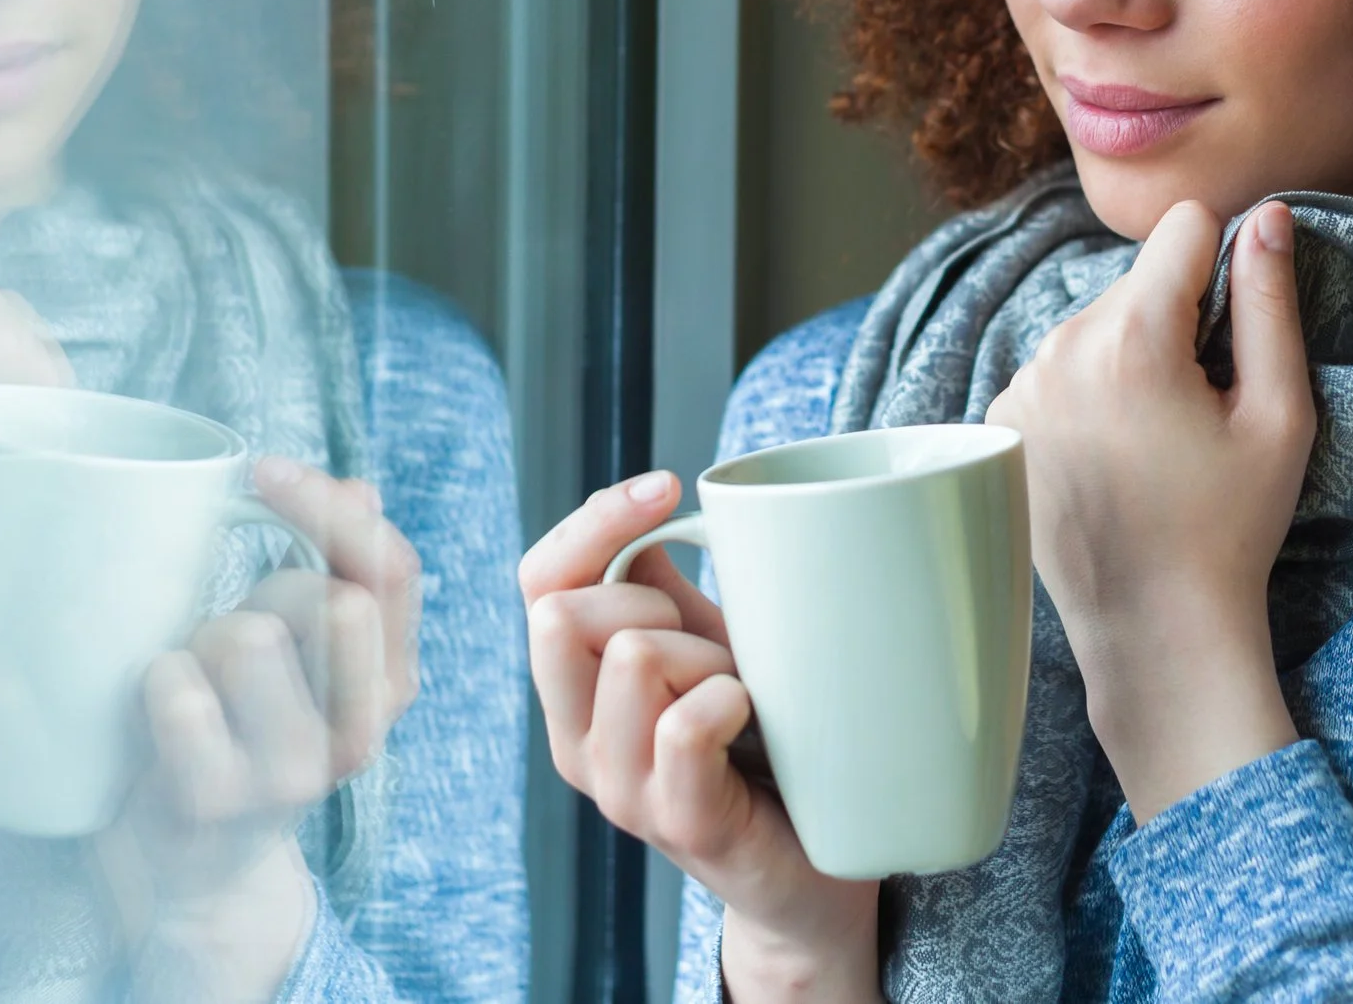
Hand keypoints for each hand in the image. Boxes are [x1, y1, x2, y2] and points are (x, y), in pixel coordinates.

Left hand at [97, 458, 422, 1003]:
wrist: (191, 873)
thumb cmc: (236, 729)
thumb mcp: (298, 649)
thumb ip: (332, 572)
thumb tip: (362, 488)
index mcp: (391, 684)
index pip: (392, 568)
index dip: (331, 506)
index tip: (263, 471)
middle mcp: (361, 733)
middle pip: (332, 598)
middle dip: (265, 586)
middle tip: (228, 622)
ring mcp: (292, 773)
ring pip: (251, 635)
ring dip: (202, 636)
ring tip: (191, 677)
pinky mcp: (217, 799)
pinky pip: (179, 691)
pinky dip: (154, 683)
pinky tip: (153, 717)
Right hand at [522, 474, 880, 1003]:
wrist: (815, 865)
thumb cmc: (761, 742)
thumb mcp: (702, 643)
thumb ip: (660, 586)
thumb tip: (648, 498)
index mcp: (574, 688)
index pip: (537, 580)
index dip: (595, 518)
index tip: (668, 488)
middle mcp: (575, 740)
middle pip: (559, 612)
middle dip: (650, 599)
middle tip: (712, 646)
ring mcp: (620, 788)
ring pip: (632, 657)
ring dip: (707, 656)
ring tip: (743, 695)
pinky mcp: (678, 821)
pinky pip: (684, 724)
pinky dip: (731, 701)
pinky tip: (755, 722)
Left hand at [985, 199, 1313, 819]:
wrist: (1153, 629)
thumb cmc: (1231, 528)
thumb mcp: (1279, 414)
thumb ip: (1270, 302)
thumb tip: (1267, 214)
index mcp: (1132, 338)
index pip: (1184, 229)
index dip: (1224, 267)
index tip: (1230, 338)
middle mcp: (1060, 349)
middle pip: (1135, 282)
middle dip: (1172, 324)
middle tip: (1195, 414)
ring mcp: (1019, 386)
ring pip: (1094, 326)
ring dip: (1126, 360)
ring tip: (1152, 444)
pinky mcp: (998, 421)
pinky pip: (1056, 369)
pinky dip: (1086, 395)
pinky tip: (1111, 458)